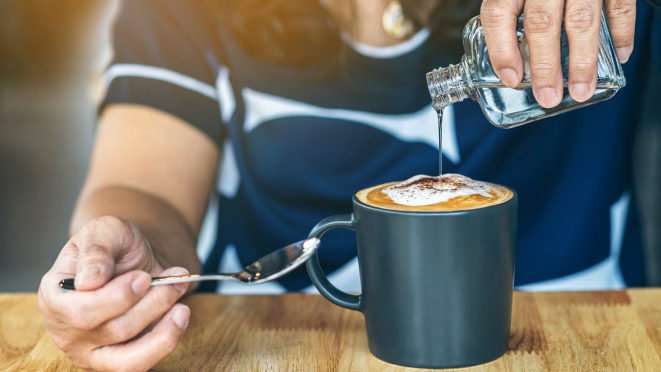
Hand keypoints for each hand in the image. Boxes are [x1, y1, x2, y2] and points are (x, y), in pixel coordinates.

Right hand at [38, 216, 190, 371]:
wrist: (135, 262)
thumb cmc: (114, 246)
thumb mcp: (104, 230)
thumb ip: (96, 250)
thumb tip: (90, 280)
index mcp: (56, 296)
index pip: (80, 312)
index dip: (117, 298)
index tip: (144, 277)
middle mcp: (68, 331)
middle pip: (110, 332)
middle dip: (150, 305)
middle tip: (174, 281)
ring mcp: (93, 352)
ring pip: (127, 360)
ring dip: (163, 332)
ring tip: (183, 307)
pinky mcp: (119, 362)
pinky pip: (142, 368)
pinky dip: (165, 345)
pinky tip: (179, 321)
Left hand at [480, 0, 634, 106]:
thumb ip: (513, 18)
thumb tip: (513, 66)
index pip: (498, 13)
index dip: (501, 49)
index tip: (511, 78)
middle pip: (541, 22)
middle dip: (545, 65)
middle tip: (548, 95)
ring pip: (580, 20)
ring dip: (582, 61)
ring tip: (580, 89)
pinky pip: (619, 6)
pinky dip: (620, 33)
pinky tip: (619, 55)